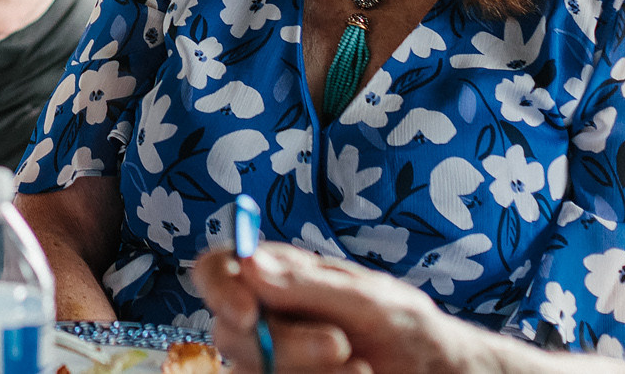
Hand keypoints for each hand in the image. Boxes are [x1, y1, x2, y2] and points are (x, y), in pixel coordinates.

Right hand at [195, 244, 486, 373]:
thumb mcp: (369, 298)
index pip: (217, 270)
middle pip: (230, 332)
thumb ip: (307, 284)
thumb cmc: (408, 327)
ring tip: (360, 369)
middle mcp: (266, 319)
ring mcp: (273, 363)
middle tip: (340, 345)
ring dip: (304, 372)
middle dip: (284, 345)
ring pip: (248, 371)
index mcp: (277, 278)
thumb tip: (248, 262)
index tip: (247, 312)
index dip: (218, 287)